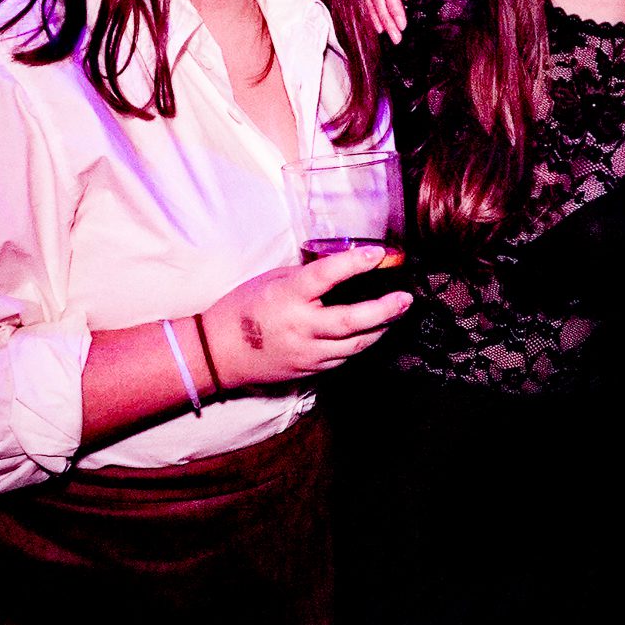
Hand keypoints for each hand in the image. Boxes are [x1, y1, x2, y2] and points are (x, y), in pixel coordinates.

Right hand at [203, 248, 412, 389]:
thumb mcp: (271, 280)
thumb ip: (307, 275)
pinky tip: (371, 332)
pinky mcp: (310, 371)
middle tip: (405, 299)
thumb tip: (343, 267)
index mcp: (287, 297)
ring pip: (356, 345)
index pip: (325, 276)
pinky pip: (344, 358)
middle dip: (385, 310)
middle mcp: (300, 327)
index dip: (354, 263)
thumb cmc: (243, 309)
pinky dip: (360, 344)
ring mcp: (307, 353)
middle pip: (352, 321)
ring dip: (380, 329)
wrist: (219, 353)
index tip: (378, 253)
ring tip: (396, 313)